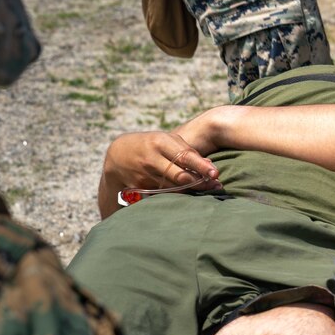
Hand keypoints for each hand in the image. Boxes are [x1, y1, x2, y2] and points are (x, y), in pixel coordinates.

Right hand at [97, 131, 220, 217]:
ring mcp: (145, 176)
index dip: (200, 166)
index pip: (183, 156)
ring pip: (174, 187)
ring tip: (208, 188)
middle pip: (179, 175)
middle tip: (216, 185)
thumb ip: (186, 150)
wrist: (117, 157)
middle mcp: (152, 159)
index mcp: (159, 142)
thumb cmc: (149, 144)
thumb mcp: (165, 140)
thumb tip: (209, 164)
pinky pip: (165, 193)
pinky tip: (189, 193)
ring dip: (191, 189)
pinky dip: (179, 194)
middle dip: (199, 182)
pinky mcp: (141, 188)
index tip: (215, 173)